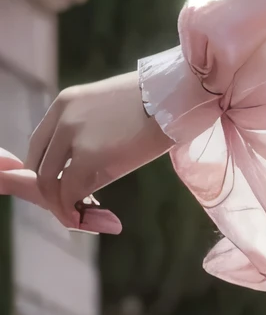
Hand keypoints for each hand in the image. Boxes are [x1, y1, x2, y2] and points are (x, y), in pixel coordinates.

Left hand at [0, 71, 168, 235]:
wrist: (177, 96)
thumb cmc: (157, 104)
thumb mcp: (113, 114)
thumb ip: (92, 138)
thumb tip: (85, 179)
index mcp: (65, 103)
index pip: (40, 144)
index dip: (46, 170)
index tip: (60, 187)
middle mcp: (61, 118)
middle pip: (39, 165)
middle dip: (49, 192)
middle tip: (68, 208)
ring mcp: (71, 135)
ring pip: (49, 181)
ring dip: (59, 204)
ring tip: (75, 218)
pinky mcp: (87, 155)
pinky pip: (69, 190)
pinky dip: (70, 209)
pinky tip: (82, 218)